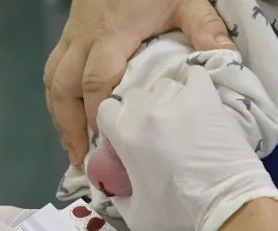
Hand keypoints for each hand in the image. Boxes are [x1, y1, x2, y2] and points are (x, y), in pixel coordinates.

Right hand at [45, 0, 233, 165]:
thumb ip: (203, 27)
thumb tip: (225, 60)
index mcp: (112, 36)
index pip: (97, 81)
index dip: (97, 114)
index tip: (106, 143)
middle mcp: (84, 41)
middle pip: (64, 88)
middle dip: (69, 126)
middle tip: (80, 157)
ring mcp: (71, 38)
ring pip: (53, 81)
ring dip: (58, 116)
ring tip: (69, 146)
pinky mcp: (67, 36)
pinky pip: (52, 71)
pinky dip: (55, 98)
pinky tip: (64, 116)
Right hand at [95, 66, 277, 230]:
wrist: (230, 208)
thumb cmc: (179, 214)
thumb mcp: (135, 215)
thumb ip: (118, 197)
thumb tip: (116, 189)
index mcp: (126, 134)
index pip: (106, 110)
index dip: (112, 124)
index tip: (123, 140)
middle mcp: (148, 110)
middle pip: (133, 97)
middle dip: (137, 114)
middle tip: (151, 136)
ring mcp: (180, 100)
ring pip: (161, 87)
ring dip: (163, 102)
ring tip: (176, 123)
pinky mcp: (208, 99)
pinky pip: (194, 76)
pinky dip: (191, 86)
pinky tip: (194, 104)